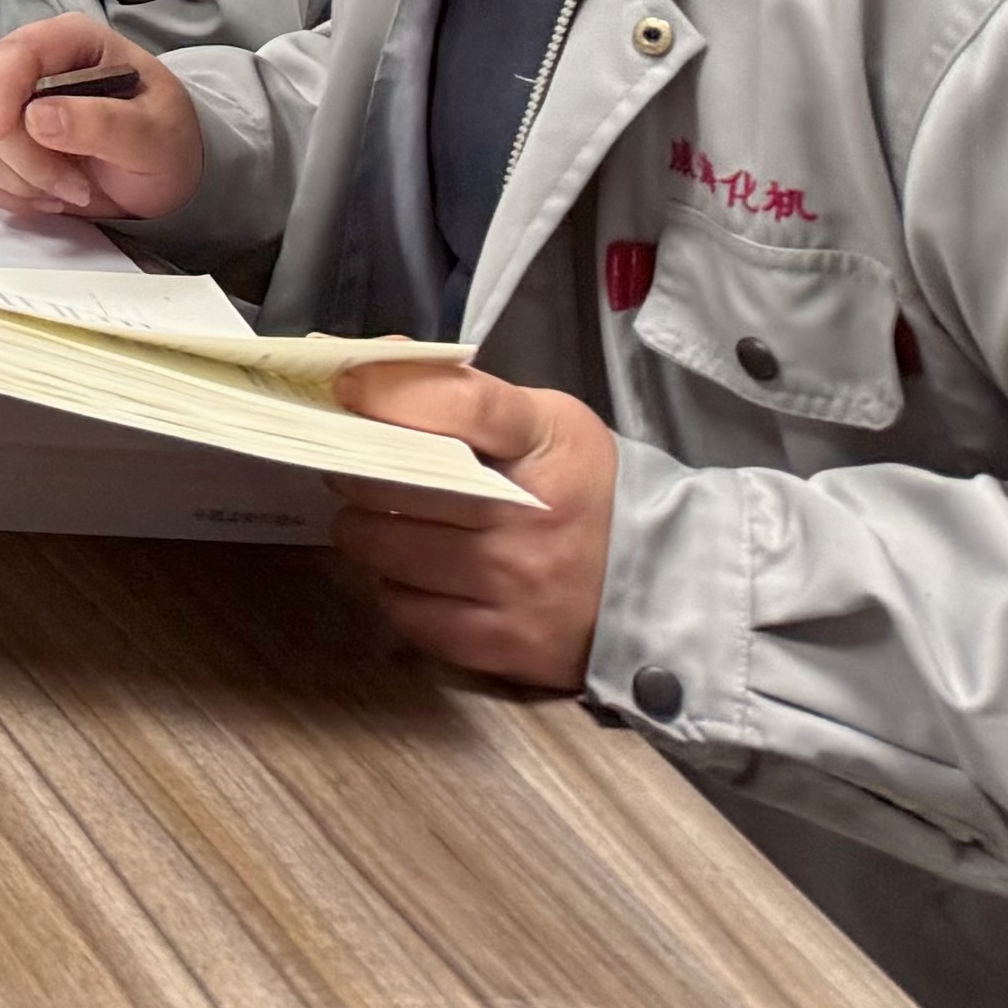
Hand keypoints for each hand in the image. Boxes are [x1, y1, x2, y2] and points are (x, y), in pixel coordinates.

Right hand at [0, 13, 203, 225]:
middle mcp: (34, 68)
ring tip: (71, 192)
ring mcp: (13, 106)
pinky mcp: (3, 144)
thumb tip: (35, 118)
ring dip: (18, 181)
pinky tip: (51, 197)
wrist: (168, 177)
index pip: (16, 52)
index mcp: (72, 42)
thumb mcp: (154, 135)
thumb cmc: (168, 143)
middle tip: (78, 189)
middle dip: (25, 159)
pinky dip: (10, 193)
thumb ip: (101, 124)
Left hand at [330, 365, 619, 689]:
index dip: (388, 391)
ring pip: (391, 551)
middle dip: (358, 471)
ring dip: (365, 532)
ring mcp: (521, 585)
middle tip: (354, 468)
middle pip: (402, 483)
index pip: (459, 404)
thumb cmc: (583, 486)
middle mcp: (532, 516)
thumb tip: (363, 364)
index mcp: (546, 443)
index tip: (343, 389)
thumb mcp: (544, 421)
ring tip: (375, 520)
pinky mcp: (510, 644)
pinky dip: (396, 592)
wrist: (664, 581)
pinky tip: (409, 574)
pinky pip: (412, 615)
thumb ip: (459, 391)